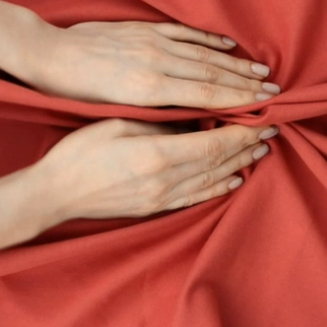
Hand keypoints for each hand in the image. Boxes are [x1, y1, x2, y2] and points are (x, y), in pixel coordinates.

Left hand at [26, 21, 280, 107]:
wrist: (50, 56)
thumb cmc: (77, 93)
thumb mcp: (113, 112)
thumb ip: (155, 112)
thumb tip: (192, 117)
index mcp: (149, 89)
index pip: (207, 94)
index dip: (239, 100)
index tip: (263, 105)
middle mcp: (157, 62)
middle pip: (213, 73)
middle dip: (246, 84)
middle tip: (273, 91)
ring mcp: (152, 41)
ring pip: (203, 54)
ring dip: (235, 63)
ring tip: (260, 71)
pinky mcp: (145, 29)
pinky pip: (184, 32)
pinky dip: (208, 39)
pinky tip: (227, 44)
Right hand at [38, 118, 277, 220]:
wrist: (56, 193)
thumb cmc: (81, 153)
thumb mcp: (120, 125)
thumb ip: (160, 124)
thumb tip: (192, 120)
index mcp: (158, 154)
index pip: (214, 143)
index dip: (241, 132)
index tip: (261, 120)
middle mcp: (167, 179)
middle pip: (219, 161)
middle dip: (247, 145)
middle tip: (270, 132)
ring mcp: (162, 197)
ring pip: (212, 179)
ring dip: (239, 165)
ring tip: (260, 152)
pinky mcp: (155, 207)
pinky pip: (196, 198)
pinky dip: (218, 188)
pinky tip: (233, 181)